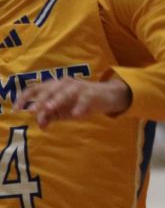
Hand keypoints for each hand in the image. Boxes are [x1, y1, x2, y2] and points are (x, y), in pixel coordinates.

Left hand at [17, 75, 132, 127]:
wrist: (105, 97)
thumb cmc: (79, 103)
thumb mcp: (62, 112)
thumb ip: (49, 116)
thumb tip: (40, 124)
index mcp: (55, 87)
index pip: (37, 88)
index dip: (26, 96)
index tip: (16, 107)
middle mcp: (65, 83)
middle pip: (51, 89)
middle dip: (41, 100)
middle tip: (32, 110)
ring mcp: (79, 87)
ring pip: (66, 91)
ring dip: (57, 99)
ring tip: (50, 109)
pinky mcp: (92, 93)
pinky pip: (85, 98)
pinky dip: (80, 106)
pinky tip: (76, 114)